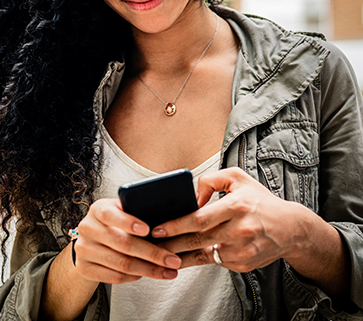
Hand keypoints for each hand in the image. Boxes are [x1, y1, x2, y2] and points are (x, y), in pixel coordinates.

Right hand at [74, 197, 181, 283]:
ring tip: (168, 271)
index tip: (148, 230)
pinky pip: (114, 277)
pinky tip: (147, 274)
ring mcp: (84, 249)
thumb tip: (165, 217)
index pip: (111, 215)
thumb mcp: (120, 210)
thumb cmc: (113, 221)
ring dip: (149, 269)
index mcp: (98, 209)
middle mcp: (87, 228)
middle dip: (152, 253)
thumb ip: (135, 210)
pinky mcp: (84, 268)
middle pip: (123, 244)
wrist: (89, 239)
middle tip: (173, 260)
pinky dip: (134, 277)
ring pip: (121, 264)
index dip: (129, 222)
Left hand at [151, 167, 301, 271]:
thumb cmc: (259, 200)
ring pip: (204, 254)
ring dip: (180, 256)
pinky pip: (215, 260)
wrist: (291, 228)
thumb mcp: (237, 177)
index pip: (199, 218)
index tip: (157, 228)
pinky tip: (183, 257)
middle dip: (171, 243)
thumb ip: (210, 181)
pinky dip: (199, 258)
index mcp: (237, 206)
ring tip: (160, 254)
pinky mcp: (244, 264)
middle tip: (151, 243)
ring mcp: (242, 250)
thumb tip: (191, 199)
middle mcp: (240, 230)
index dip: (176, 225)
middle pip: (198, 239)